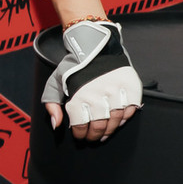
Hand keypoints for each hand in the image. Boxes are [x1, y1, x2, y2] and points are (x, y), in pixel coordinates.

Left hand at [41, 19, 141, 143]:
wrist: (96, 45)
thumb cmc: (74, 66)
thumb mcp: (55, 82)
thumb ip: (51, 104)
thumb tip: (56, 125)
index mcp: (78, 96)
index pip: (80, 126)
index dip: (80, 134)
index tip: (80, 136)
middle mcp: (97, 95)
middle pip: (99, 126)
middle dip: (95, 136)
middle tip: (93, 138)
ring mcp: (116, 91)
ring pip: (116, 120)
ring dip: (110, 130)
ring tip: (105, 132)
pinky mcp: (131, 85)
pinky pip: (131, 109)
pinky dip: (126, 117)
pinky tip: (119, 120)